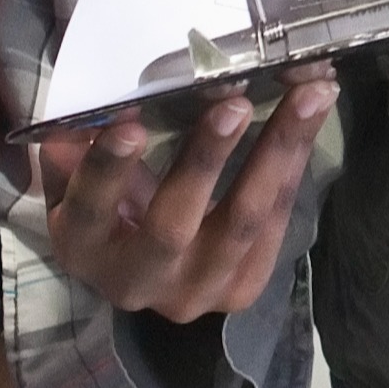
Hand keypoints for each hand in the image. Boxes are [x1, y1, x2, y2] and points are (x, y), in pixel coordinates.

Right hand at [37, 65, 334, 321]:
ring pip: (242, 223)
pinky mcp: (242, 288)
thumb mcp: (77, 178)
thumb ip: (79, 148)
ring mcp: (196, 291)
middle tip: (235, 103)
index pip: (91, 210)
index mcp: (84, 248)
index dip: (109, 170)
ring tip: (308, 96)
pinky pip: (274, 224)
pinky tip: (311, 118)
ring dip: (277, 153)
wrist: (142, 272)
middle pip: (173, 226)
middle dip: (206, 160)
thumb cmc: (107, 207)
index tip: (129, 125)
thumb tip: (99, 109)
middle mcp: (138, 282)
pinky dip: (294, 166)